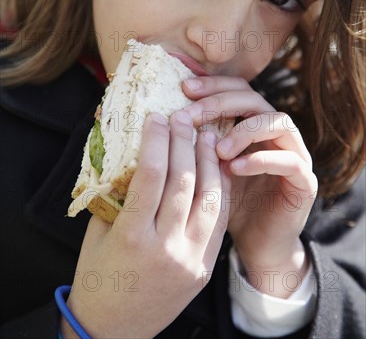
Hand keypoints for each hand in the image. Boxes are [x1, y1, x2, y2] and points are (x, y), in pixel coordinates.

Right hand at [63, 111, 229, 337]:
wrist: (113, 332)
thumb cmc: (98, 277)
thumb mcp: (99, 231)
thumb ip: (119, 193)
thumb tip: (134, 152)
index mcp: (132, 236)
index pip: (152, 174)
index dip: (156, 140)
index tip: (157, 116)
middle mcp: (166, 247)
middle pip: (183, 181)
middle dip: (184, 142)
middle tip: (183, 118)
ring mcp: (190, 259)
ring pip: (209, 198)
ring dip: (209, 162)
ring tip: (206, 135)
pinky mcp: (204, 268)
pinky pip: (219, 221)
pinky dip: (220, 190)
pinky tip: (217, 168)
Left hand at [183, 76, 317, 297]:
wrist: (256, 243)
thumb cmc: (228, 202)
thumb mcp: (208, 168)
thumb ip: (197, 144)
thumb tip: (162, 119)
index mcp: (253, 123)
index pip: (237, 89)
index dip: (213, 85)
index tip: (184, 88)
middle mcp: (276, 132)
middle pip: (255, 98)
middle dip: (222, 102)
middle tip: (192, 115)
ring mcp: (295, 154)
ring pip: (278, 122)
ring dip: (245, 131)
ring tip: (216, 149)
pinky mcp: (305, 181)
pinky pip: (289, 161)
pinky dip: (261, 160)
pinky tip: (234, 168)